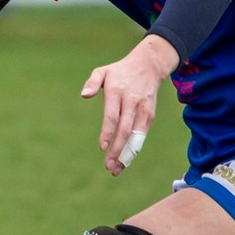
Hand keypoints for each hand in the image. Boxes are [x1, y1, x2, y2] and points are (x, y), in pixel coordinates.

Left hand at [81, 34, 178, 175]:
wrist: (149, 65)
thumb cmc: (120, 71)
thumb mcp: (103, 71)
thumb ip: (92, 82)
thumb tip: (84, 95)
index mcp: (117, 92)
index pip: (112, 116)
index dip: (108, 132)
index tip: (102, 147)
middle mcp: (132, 102)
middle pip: (126, 130)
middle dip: (117, 149)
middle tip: (108, 166)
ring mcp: (143, 109)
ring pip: (136, 136)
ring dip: (127, 154)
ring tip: (116, 169)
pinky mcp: (150, 115)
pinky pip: (142, 135)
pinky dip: (134, 148)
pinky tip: (125, 160)